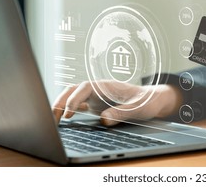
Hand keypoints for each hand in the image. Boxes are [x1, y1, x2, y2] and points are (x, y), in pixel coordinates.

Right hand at [52, 81, 181, 125]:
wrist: (153, 99)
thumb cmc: (147, 101)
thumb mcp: (138, 108)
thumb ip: (121, 113)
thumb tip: (103, 120)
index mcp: (107, 86)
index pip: (85, 88)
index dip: (74, 99)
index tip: (69, 113)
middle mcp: (99, 89)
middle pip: (74, 89)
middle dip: (61, 100)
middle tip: (53, 118)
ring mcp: (97, 96)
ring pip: (73, 95)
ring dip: (62, 104)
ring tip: (55, 119)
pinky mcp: (97, 104)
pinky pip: (79, 103)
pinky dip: (70, 109)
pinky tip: (69, 118)